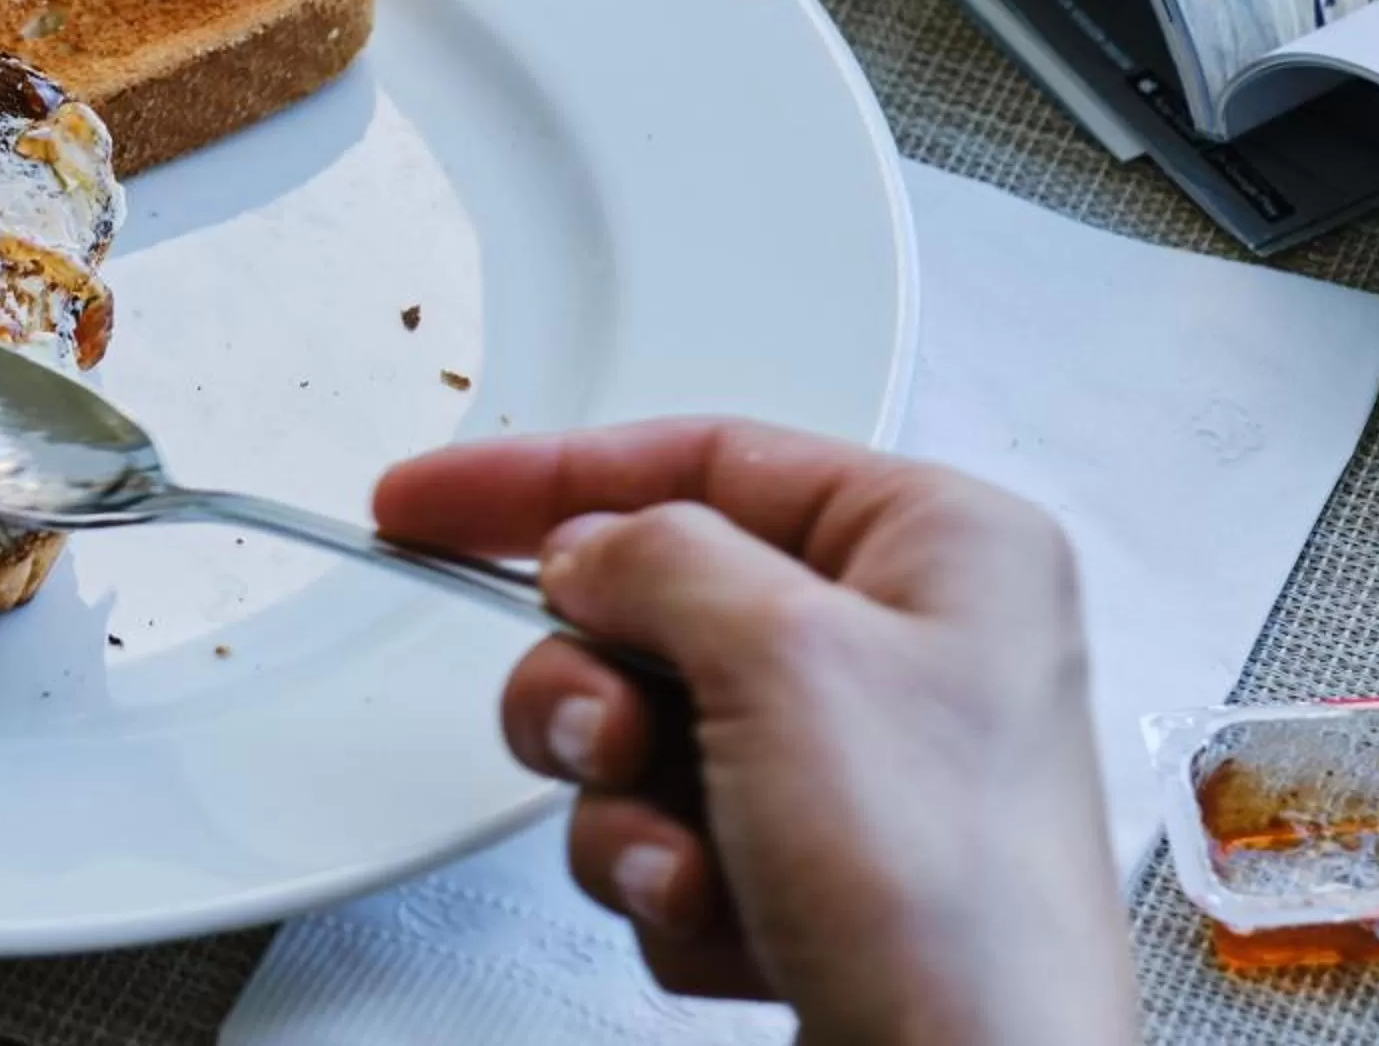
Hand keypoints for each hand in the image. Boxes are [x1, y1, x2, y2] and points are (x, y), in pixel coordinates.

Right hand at [375, 419, 1137, 1045]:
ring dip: (629, 809)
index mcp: (939, 543)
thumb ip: (658, 559)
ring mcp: (858, 761)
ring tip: (684, 864)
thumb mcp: (783, 659)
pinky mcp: (816, 864)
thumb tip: (590, 547)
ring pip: (642, 728)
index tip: (426, 505)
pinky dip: (669, 884)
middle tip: (604, 739)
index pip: (704, 455)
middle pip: (654, 602)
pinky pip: (667, 831)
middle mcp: (906, 640)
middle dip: (597, 691)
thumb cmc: (951, 897)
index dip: (548, 477)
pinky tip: (733, 925)